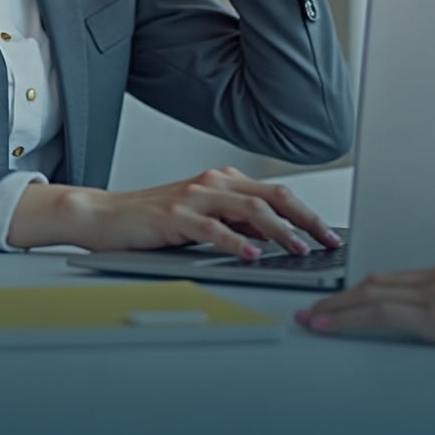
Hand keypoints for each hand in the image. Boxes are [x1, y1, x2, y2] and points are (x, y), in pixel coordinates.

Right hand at [10, 166, 342, 256]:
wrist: (104, 216)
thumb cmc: (153, 220)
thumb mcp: (204, 218)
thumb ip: (236, 222)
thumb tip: (275, 236)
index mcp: (225, 181)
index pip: (278, 194)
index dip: (308, 213)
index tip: (330, 234)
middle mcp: (214, 182)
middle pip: (273, 195)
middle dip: (305, 218)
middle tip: (327, 241)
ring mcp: (195, 196)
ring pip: (249, 208)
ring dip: (279, 230)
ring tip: (298, 247)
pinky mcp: (175, 215)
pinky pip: (212, 227)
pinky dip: (236, 241)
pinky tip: (252, 253)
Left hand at [296, 257, 434, 351]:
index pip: (399, 277)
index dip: (368, 287)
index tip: (350, 295)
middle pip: (377, 281)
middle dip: (342, 296)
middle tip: (316, 306)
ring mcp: (434, 291)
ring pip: (370, 294)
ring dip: (337, 307)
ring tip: (313, 318)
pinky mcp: (433, 312)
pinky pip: (380, 313)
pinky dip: (349, 319)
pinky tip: (331, 326)